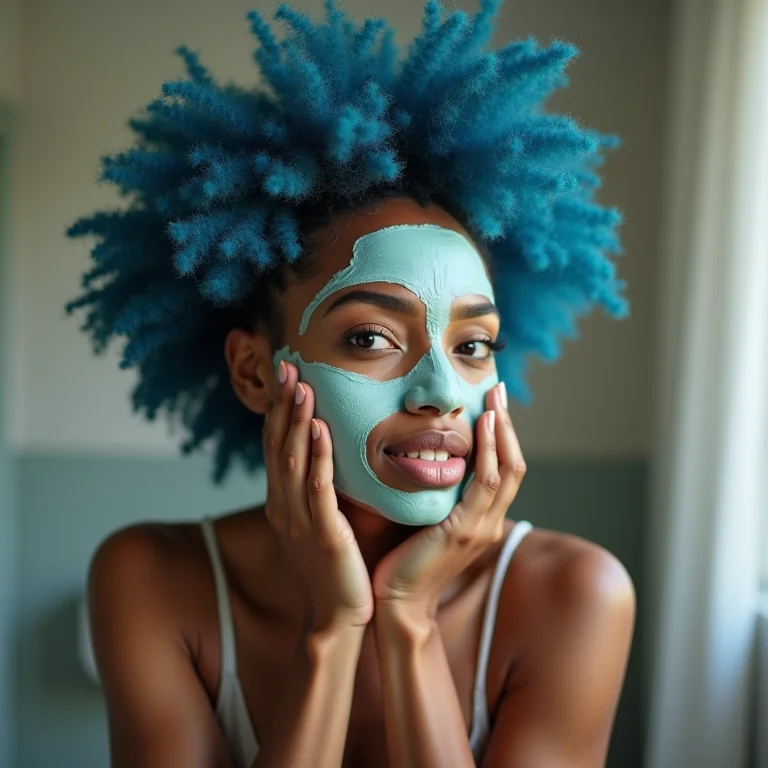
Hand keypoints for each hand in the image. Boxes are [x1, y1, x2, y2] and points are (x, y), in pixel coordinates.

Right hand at [263, 360, 373, 631]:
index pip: (276, 445)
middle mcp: (284, 505)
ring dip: (297, 423)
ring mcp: (300, 520)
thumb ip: (319, 485)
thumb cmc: (336, 565)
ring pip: (293, 462)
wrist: (339, 615)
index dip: (279, 408)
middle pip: (277, 445)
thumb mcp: (320, 518)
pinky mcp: (323, 535)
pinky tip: (323, 430)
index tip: (285, 373)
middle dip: (282, 405)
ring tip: (302, 388)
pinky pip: (318, 489)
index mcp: (283, 500)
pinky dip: (318, 457)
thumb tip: (330, 448)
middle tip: (286, 366)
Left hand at [372, 382, 525, 619]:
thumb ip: (438, 497)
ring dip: (502, 431)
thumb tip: (429, 461)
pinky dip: (489, 452)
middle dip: (508, 425)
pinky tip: (484, 426)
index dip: (503, 436)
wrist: (397, 602)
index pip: (504, 470)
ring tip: (495, 399)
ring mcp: (481, 527)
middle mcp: (489, 522)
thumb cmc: (405, 560)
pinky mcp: (464, 531)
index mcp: (483, 520)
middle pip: (514, 465)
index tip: (493, 403)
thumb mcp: (429, 521)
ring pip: (506, 470)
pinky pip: (484, 484)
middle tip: (499, 390)